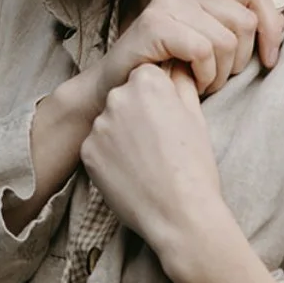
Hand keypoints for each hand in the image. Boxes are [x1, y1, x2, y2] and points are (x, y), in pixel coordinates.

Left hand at [80, 62, 221, 264]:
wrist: (180, 215)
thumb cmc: (194, 167)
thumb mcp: (195, 116)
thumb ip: (181, 85)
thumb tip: (176, 68)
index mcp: (147, 80)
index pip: (145, 79)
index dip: (157, 103)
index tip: (166, 125)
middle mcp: (118, 95)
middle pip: (124, 99)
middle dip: (135, 117)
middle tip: (155, 147)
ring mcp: (100, 124)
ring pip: (109, 125)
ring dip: (121, 139)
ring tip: (143, 164)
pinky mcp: (88, 152)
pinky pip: (97, 150)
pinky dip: (109, 160)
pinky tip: (129, 175)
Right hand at [93, 0, 283, 105]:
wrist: (116, 91)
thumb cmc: (167, 73)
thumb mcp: (209, 48)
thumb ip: (239, 31)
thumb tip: (281, 27)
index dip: (272, 29)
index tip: (269, 61)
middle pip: (245, 22)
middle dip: (239, 62)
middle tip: (217, 79)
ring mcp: (168, 1)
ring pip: (227, 40)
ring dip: (220, 75)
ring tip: (202, 84)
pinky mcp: (155, 23)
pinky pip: (203, 51)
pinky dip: (204, 75)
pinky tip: (191, 84)